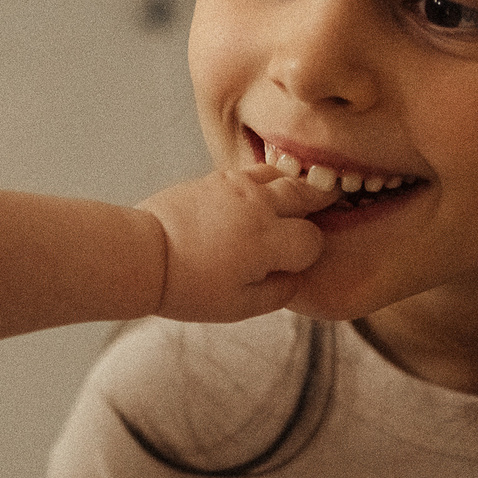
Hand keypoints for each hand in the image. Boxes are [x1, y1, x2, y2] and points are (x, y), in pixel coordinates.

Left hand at [139, 166, 333, 321]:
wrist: (144, 254)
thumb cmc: (189, 286)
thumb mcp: (237, 307)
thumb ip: (278, 294)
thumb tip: (298, 279)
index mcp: (269, 242)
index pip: (312, 241)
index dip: (311, 253)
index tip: (300, 261)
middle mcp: (260, 207)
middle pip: (308, 194)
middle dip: (321, 202)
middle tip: (333, 202)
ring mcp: (238, 187)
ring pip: (283, 175)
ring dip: (297, 184)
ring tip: (306, 189)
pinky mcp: (217, 178)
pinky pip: (255, 170)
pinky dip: (269, 177)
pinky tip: (269, 185)